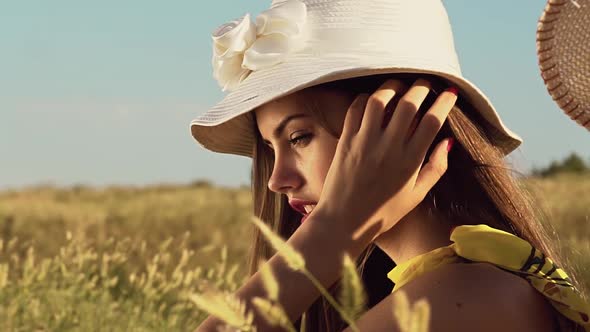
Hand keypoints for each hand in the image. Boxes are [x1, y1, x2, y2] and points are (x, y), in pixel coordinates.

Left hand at [312, 78, 456, 241]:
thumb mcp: (416, 196)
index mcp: (410, 162)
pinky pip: (356, 109)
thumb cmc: (383, 213)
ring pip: (380, 99)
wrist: (343, 223)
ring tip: (399, 87)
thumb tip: (448, 142)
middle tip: (425, 84)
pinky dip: (366, 98)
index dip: (444, 102)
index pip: (432, 121)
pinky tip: (374, 100)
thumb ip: (435, 168)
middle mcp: (388, 148)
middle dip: (421, 87)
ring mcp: (364, 143)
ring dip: (392, 87)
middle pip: (409, 103)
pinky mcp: (346, 141)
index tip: (450, 93)